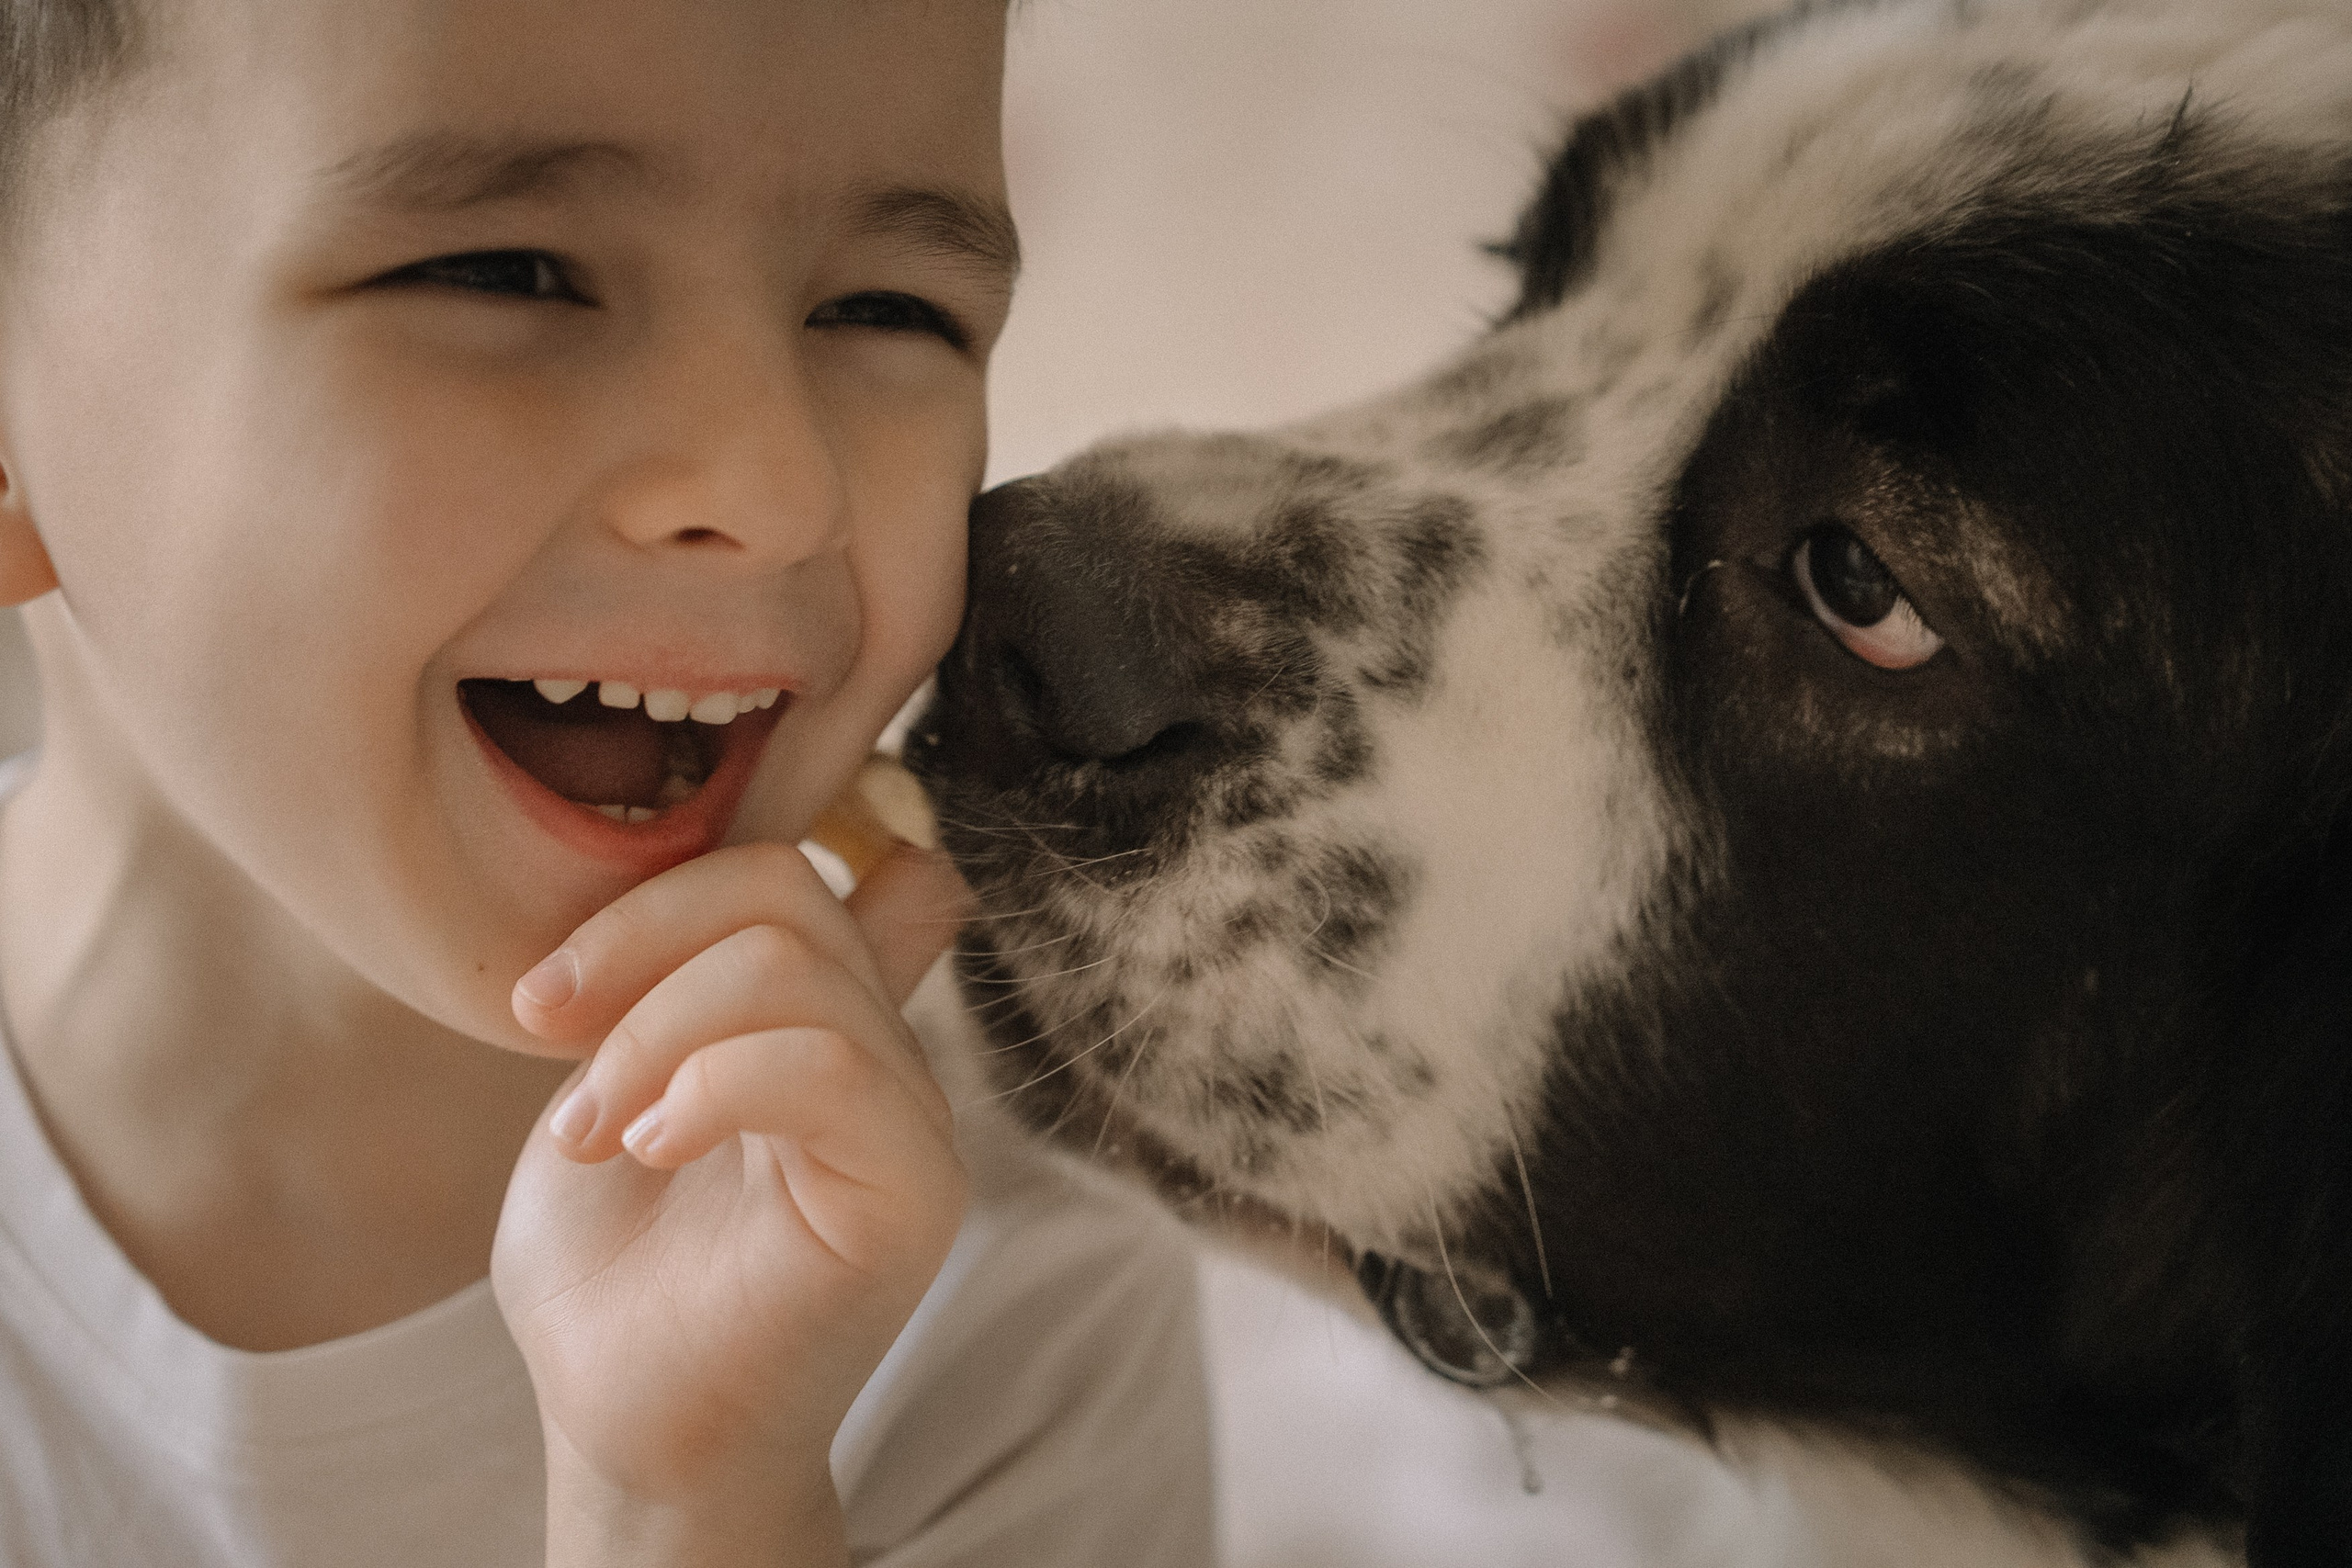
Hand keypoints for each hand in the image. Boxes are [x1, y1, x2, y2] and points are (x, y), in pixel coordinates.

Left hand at [490, 840, 971, 1558]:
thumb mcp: (619, 1082)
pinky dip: (716, 1084)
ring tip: (600, 1132)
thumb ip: (682, 984)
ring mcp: (908, 1117)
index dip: (673, 891)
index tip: (549, 994)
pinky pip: (831, 1064)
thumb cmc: (610, 1271)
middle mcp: (878, 1052)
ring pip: (796, 966)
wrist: (618, 1423)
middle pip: (787, 888)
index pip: (795, 865)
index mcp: (814, 1018)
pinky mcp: (913, 1190)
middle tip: (551, 1041)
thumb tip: (750, 872)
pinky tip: (655, 1149)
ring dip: (657, 1035)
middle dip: (639, 946)